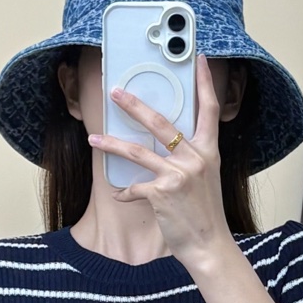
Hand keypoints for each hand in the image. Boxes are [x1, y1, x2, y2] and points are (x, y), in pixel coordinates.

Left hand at [90, 55, 235, 270]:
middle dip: (134, 105)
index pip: (209, 109)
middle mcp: (195, 158)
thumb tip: (164, 145)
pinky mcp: (162, 192)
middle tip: (116, 92)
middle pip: (161, 122)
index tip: (196, 59)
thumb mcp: (205, 178)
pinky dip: (125, 192)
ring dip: (111, 144)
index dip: (204, 82)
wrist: (209, 244)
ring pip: (137, 151)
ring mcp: (178, 174)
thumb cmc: (205, 213)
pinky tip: (121, 195)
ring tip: (94, 138)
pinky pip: (134, 187)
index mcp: (208, 151)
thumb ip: (190, 158)